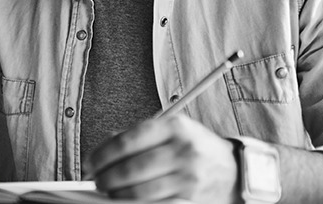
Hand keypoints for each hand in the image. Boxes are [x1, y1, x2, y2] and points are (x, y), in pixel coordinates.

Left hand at [84, 115, 238, 202]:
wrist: (232, 170)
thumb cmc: (194, 147)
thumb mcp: (170, 131)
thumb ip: (136, 136)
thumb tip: (101, 151)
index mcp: (173, 127)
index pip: (126, 141)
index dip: (101, 154)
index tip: (89, 162)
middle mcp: (182, 150)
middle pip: (130, 169)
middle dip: (105, 178)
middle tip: (96, 180)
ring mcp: (188, 176)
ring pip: (140, 191)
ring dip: (117, 194)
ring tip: (109, 191)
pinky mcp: (190, 198)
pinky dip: (134, 203)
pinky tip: (126, 200)